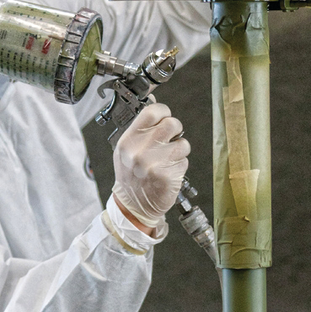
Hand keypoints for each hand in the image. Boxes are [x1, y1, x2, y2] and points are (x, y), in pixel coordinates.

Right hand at [111, 103, 189, 228]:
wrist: (133, 206)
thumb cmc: (131, 177)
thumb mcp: (126, 151)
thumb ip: (140, 130)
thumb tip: (155, 105)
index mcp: (128, 141)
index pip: (152, 112)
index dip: (163, 113)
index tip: (164, 119)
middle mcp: (139, 151)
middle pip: (172, 124)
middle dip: (175, 131)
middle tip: (168, 142)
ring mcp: (154, 164)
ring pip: (183, 143)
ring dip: (179, 151)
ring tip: (167, 160)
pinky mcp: (167, 176)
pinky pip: (184, 161)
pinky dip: (180, 166)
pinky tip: (168, 172)